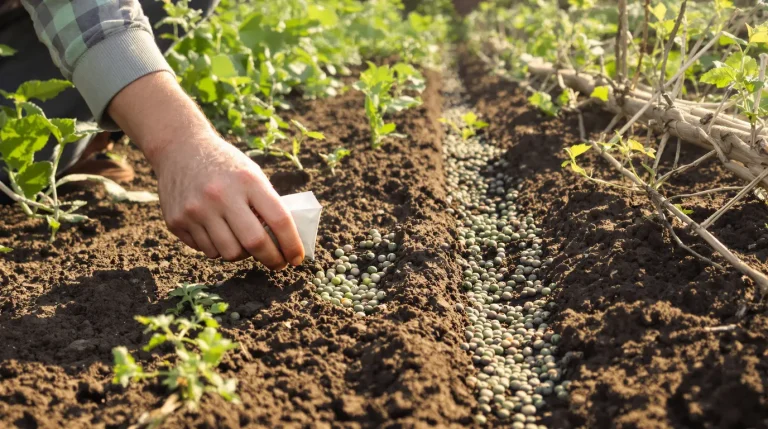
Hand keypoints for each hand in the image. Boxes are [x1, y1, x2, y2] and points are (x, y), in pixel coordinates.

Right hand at [107, 72, 303, 267]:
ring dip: (243, 255)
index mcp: (247, 181)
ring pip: (229, 253)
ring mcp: (196, 210)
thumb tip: (283, 242)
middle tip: (277, 263)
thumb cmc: (225, 165)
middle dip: (272, 259)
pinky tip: (219, 234)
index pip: (279, 220)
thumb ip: (266, 204)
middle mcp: (221, 195)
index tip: (297, 258)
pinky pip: (206, 250)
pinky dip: (218, 248)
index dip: (291, 244)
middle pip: (254, 243)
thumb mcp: (251, 174)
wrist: (179, 148)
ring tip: (244, 245)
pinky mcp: (177, 221)